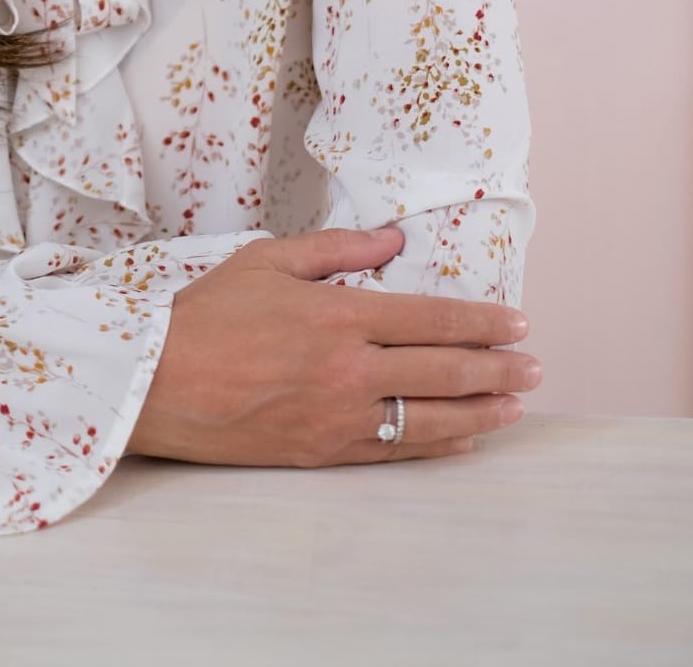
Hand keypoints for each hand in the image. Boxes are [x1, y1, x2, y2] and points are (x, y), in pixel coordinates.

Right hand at [128, 226, 541, 466]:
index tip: (517, 323)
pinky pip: (395, 452)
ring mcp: (339, 417)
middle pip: (444, 371)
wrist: (158, 382)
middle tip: (534, 368)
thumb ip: (337, 249)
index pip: (431, 319)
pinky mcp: (323, 452)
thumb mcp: (268, 259)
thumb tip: (393, 241)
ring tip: (515, 406)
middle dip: (498, 369)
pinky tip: (463, 438)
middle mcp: (349, 369)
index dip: (481, 323)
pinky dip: (437, 445)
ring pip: (430, 418)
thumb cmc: (208, 315)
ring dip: (482, 412)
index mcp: (339, 315)